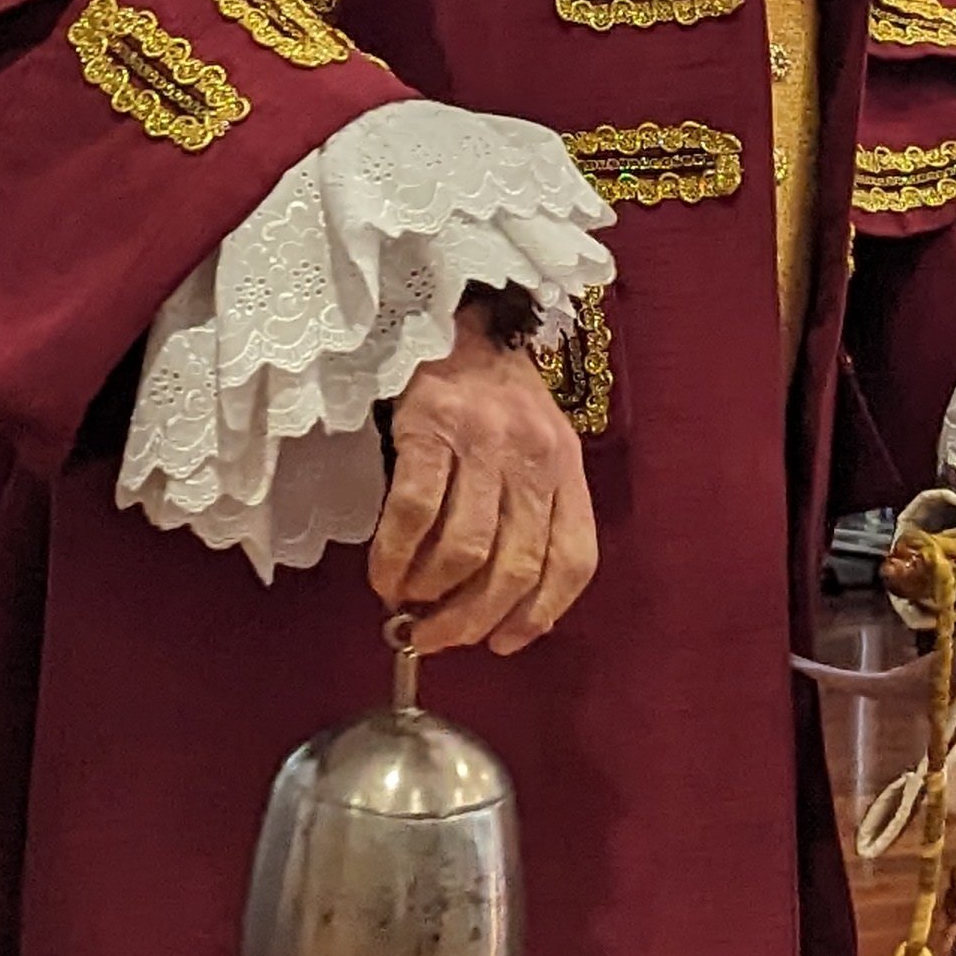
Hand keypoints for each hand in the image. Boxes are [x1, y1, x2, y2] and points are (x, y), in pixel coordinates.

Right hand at [368, 302, 598, 655]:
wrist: (452, 312)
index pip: (573, 559)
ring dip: (429, 594)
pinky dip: (395, 556)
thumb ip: (528, 512)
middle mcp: (533, 456)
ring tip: (404, 605)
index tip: (503, 644)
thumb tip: (496, 606)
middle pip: (515, 568)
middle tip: (433, 638)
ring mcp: (482, 440)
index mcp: (567, 467)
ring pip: (465, 550)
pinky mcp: (429, 425)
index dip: (540, 615)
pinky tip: (382, 574)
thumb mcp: (532, 446)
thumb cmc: (490, 394)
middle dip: (471, 620)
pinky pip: (413, 511)